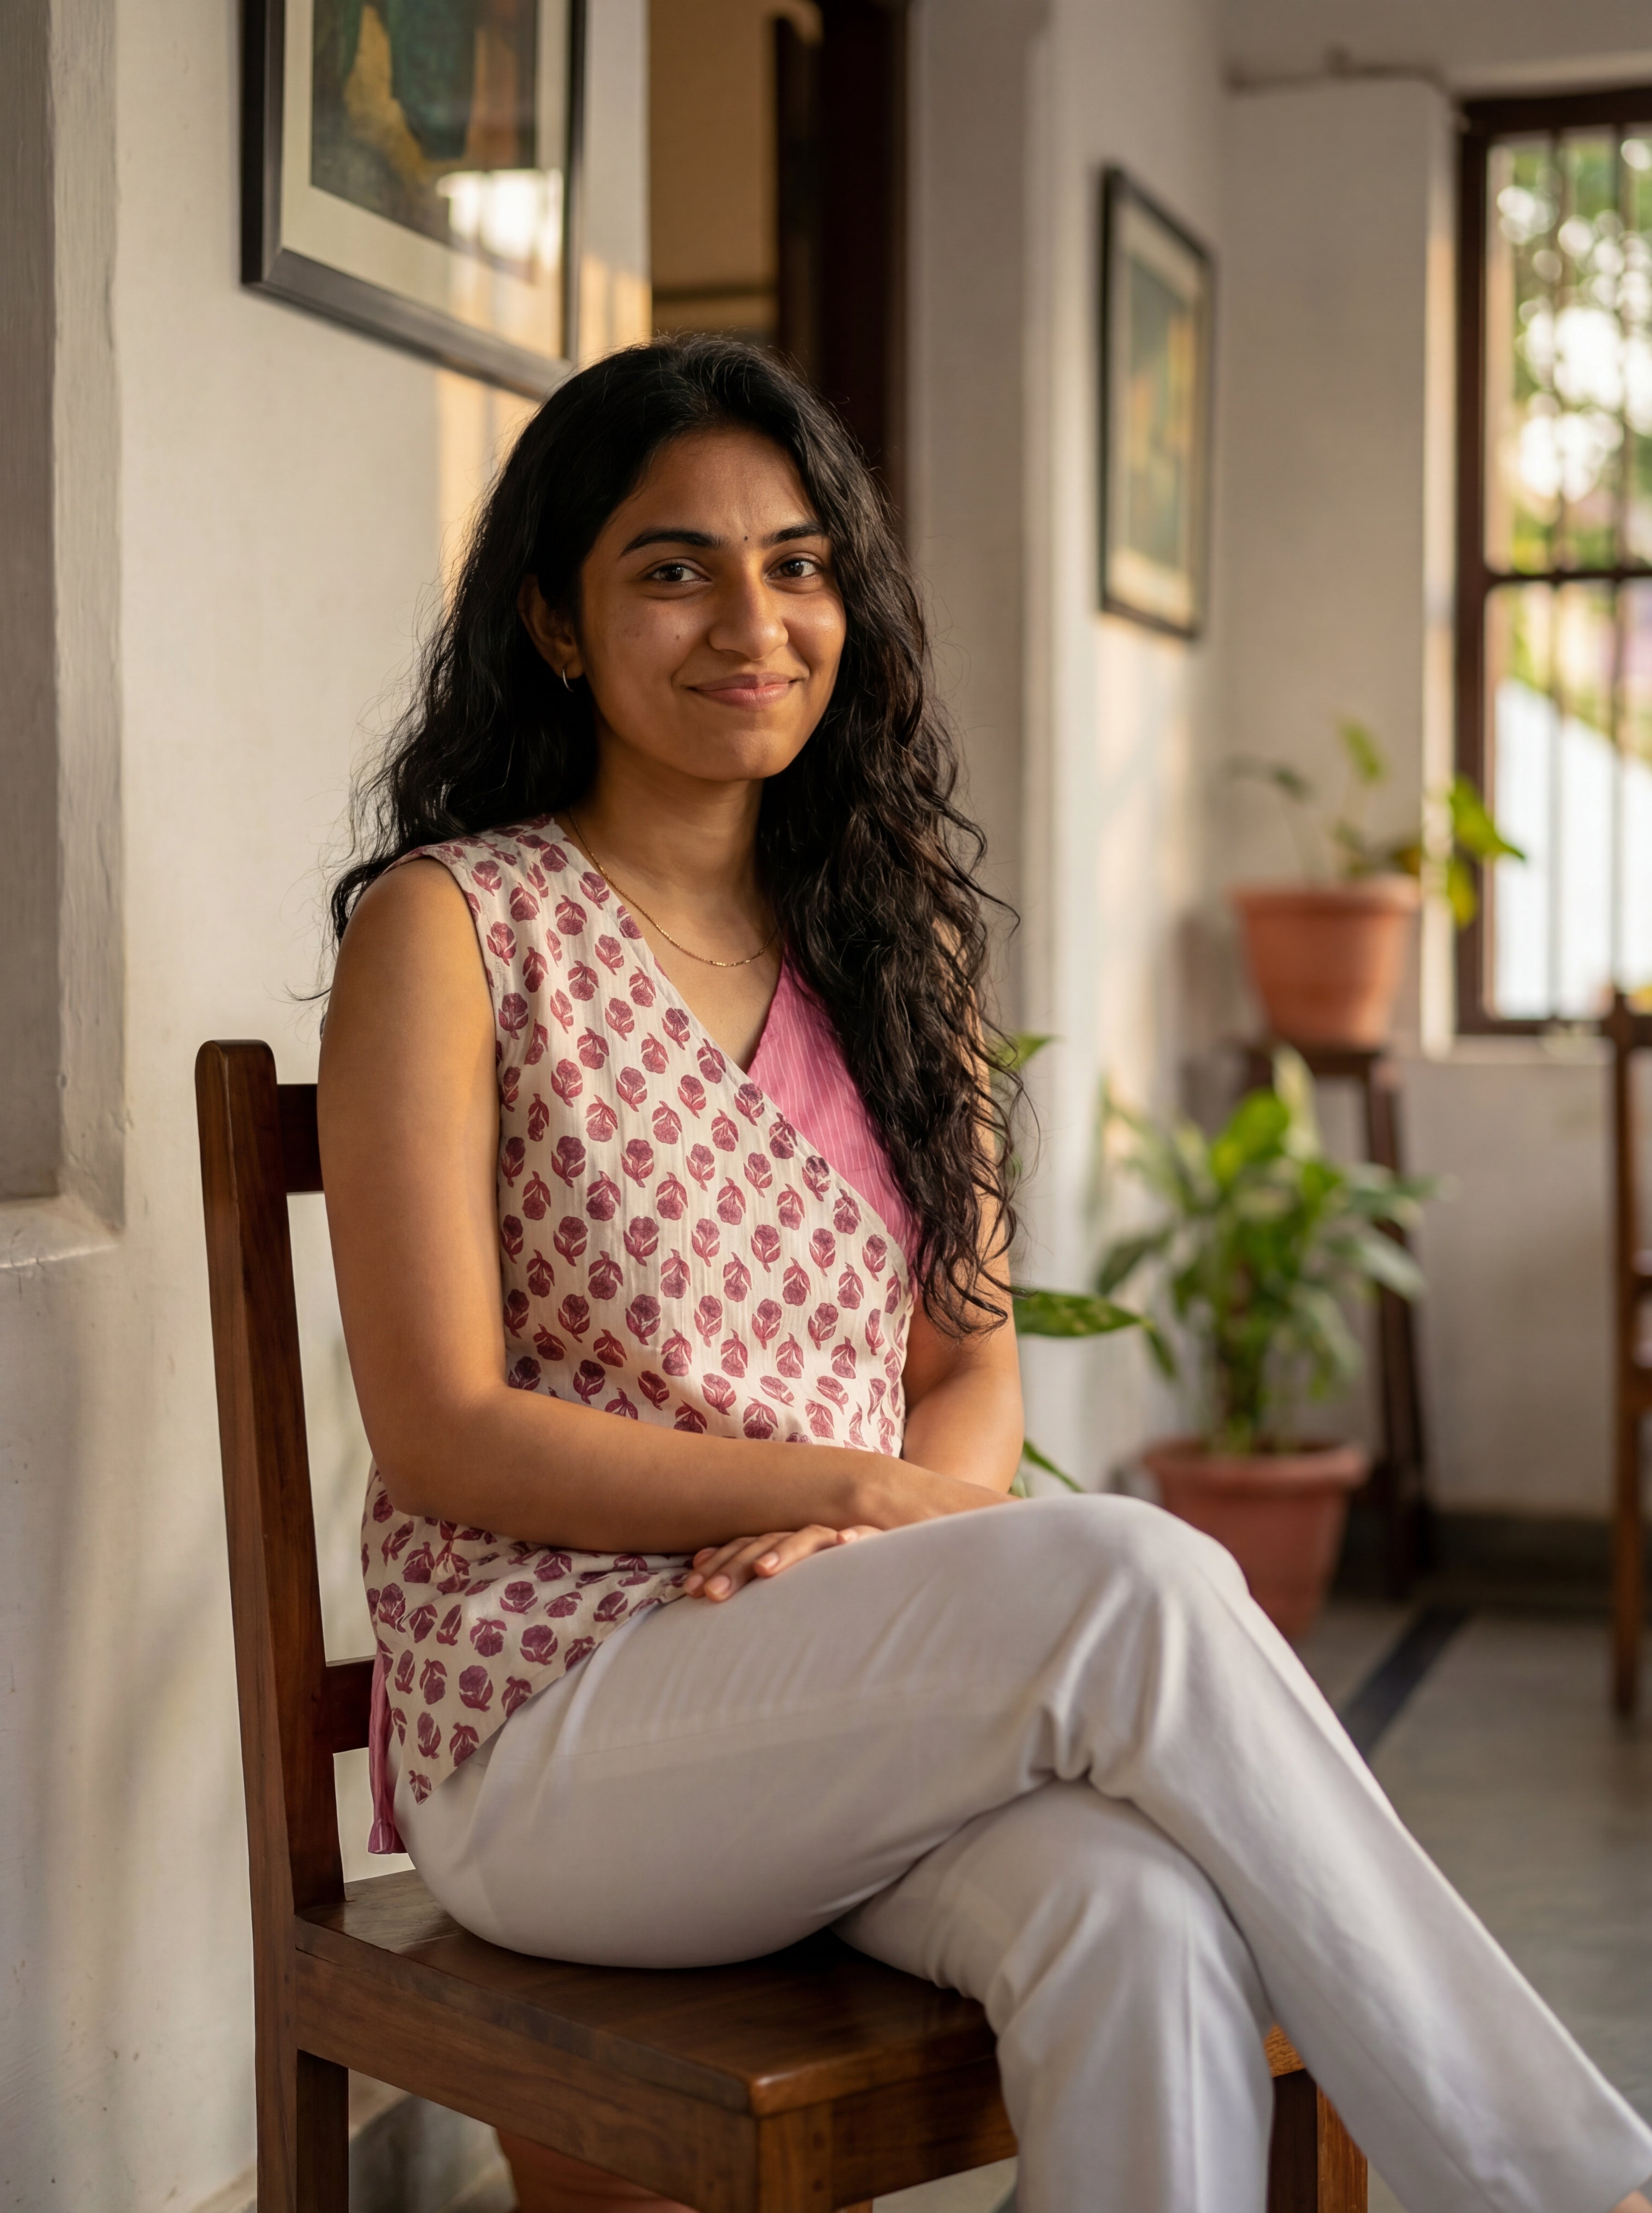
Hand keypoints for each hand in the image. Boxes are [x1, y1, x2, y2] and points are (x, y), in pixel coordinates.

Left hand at [684, 1523, 880, 1601]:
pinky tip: (843, 1543)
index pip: (746, 1548)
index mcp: (786, 1549)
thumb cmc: (837, 1594)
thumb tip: (705, 1595)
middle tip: (711, 1594)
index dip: (718, 1565)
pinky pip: (867, 1536)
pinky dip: (855, 1537)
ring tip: (764, 1571)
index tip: (689, 1589)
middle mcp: (809, 1540)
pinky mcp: (879, 1546)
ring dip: (785, 1551)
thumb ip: (758, 1594)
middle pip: (767, 1543)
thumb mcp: (794, 1598)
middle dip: (736, 1567)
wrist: (897, 1576)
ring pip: (808, 1538)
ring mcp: (842, 1541)